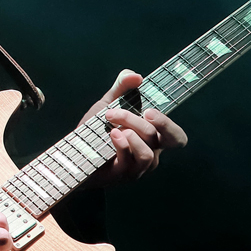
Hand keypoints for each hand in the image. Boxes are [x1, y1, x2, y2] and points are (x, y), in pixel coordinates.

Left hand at [83, 69, 187, 186]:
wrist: (74, 153)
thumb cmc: (95, 131)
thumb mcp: (108, 104)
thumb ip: (122, 87)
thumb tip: (136, 76)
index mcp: (152, 138)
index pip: (177, 137)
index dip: (170, 124)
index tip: (151, 109)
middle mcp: (150, 154)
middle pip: (170, 140)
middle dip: (160, 122)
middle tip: (144, 111)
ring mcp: (138, 167)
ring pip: (148, 151)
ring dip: (133, 131)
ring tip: (116, 125)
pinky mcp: (122, 174)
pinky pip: (130, 160)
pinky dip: (122, 144)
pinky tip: (112, 134)